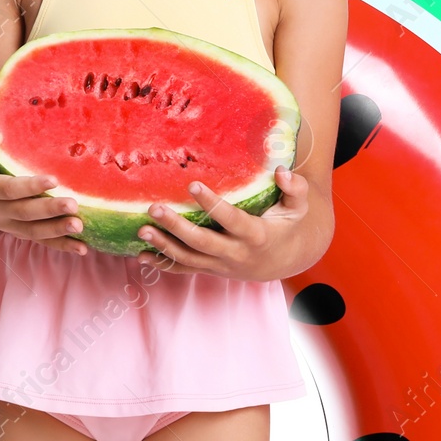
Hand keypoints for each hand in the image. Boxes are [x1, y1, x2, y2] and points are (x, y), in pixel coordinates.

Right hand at [0, 121, 88, 256]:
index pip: (6, 188)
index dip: (28, 186)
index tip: (53, 180)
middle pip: (23, 212)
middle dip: (49, 210)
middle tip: (73, 205)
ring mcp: (7, 224)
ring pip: (32, 231)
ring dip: (56, 230)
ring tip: (79, 226)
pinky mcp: (19, 231)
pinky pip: (39, 241)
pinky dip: (60, 245)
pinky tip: (82, 248)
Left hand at [135, 166, 311, 281]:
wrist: (287, 260)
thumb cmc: (289, 226)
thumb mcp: (299, 207)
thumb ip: (294, 188)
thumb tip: (282, 171)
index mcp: (256, 235)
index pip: (230, 219)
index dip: (212, 204)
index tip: (192, 184)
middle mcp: (236, 254)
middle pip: (202, 242)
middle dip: (177, 227)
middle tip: (154, 208)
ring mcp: (222, 265)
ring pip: (189, 258)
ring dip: (163, 246)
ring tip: (141, 231)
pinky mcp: (212, 270)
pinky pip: (185, 269)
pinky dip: (163, 264)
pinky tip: (142, 256)